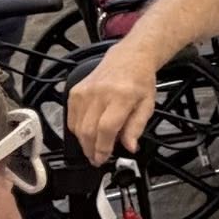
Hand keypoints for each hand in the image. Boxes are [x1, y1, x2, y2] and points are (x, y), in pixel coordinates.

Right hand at [69, 37, 161, 162]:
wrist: (129, 58)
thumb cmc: (139, 81)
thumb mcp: (147, 106)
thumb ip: (137, 128)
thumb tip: (130, 147)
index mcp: (121, 97)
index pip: (106, 129)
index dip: (103, 148)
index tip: (103, 158)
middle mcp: (100, 93)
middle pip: (88, 130)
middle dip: (91, 150)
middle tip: (97, 159)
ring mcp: (85, 91)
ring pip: (77, 126)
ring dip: (83, 142)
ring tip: (92, 150)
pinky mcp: (75, 91)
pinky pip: (71, 116)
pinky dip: (76, 130)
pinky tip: (85, 135)